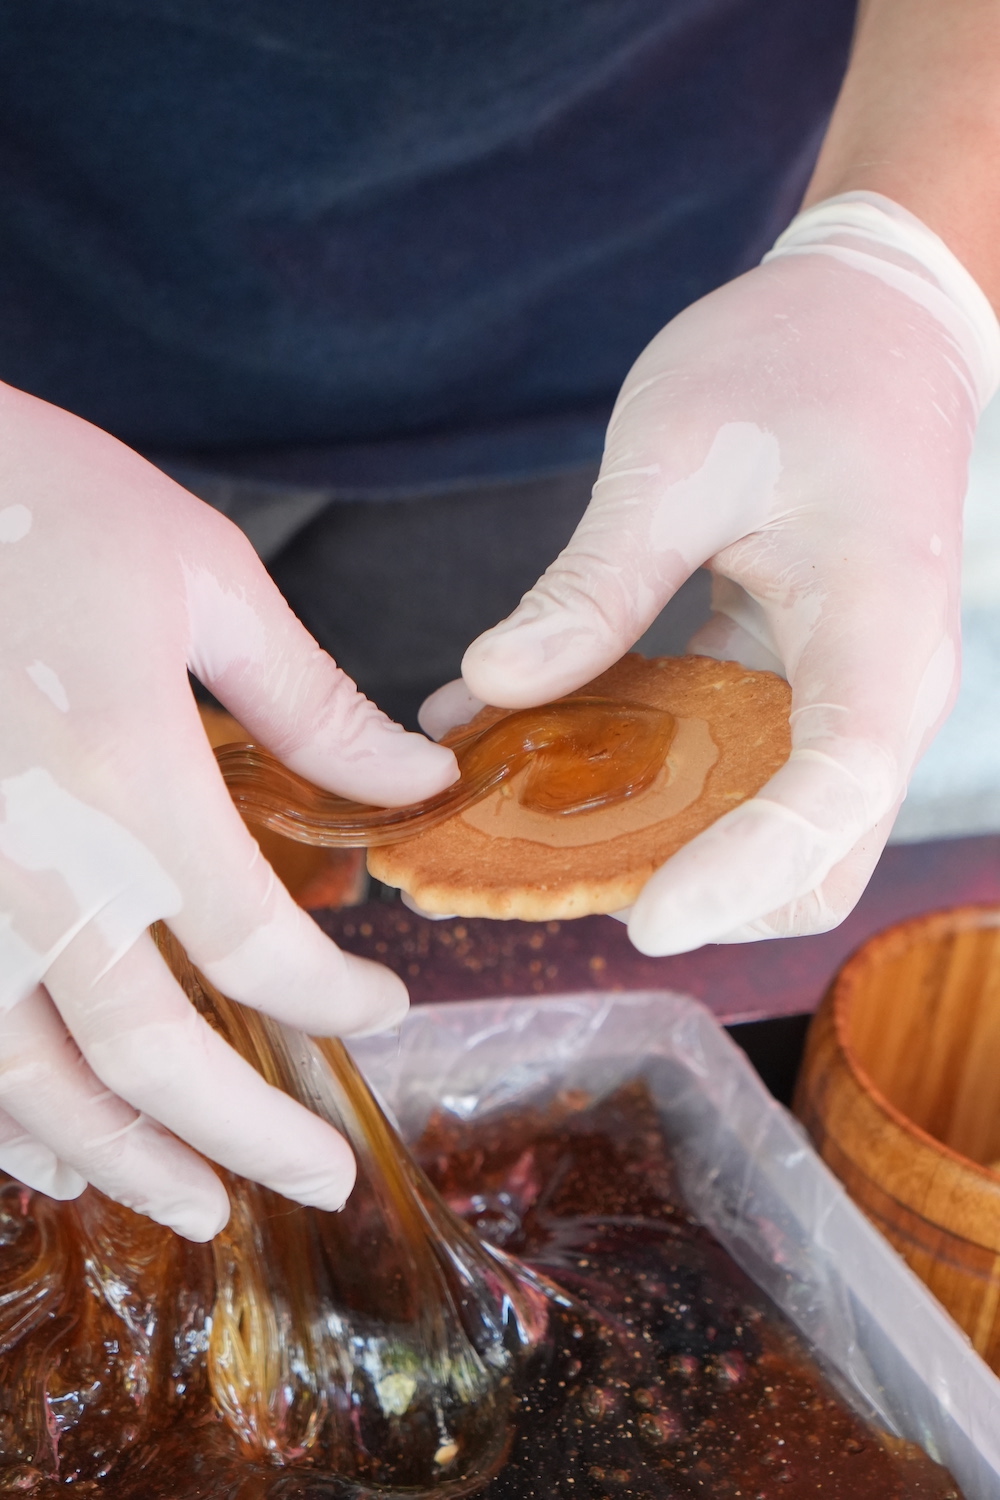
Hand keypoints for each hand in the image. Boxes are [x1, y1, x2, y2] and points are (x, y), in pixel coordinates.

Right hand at [0, 384, 456, 1237]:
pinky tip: (49, 1148)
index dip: (333, 998)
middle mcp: (25, 862)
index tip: (381, 1010)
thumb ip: (311, 702)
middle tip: (313, 1184)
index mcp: (124, 775)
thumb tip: (417, 781)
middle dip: (241, 1134)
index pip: (256, 945)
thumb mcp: (197, 573)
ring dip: (117, 1160)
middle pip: (146, 1054)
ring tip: (191, 1209)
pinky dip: (2, 1120)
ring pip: (25, 1081)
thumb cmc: (28, 496)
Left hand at [460, 194, 999, 954]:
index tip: (641, 921)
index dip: (745, 873)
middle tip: (538, 878)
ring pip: (758, 834)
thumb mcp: (677, 459)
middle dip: (681, 888)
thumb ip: (596, 584)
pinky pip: (718, 771)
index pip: (834, 793)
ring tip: (508, 829)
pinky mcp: (786, 687)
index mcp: (878, 637)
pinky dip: (633, 781)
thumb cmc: (794, 366)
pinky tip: (524, 741)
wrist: (865, 322)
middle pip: (805, 862)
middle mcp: (874, 696)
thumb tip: (497, 684)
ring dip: (643, 846)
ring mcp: (836, 700)